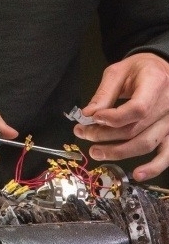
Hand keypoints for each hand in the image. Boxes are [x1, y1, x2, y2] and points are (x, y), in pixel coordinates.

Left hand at [73, 52, 168, 181]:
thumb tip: (87, 115)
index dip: (114, 118)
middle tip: (82, 133)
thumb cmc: (139, 69)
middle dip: (105, 134)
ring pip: (146, 143)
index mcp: (156, 84)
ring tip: (96, 151)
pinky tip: (137, 174)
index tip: (92, 118)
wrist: (161, 69)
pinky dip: (154, 167)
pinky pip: (166, 154)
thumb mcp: (118, 72)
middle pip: (136, 128)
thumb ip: (104, 94)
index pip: (137, 108)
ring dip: (119, 151)